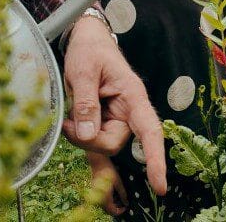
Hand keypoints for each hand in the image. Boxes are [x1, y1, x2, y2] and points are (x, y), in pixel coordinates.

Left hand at [62, 16, 166, 195]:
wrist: (87, 40)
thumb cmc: (89, 50)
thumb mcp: (83, 71)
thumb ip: (85, 102)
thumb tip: (86, 135)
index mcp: (132, 95)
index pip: (149, 130)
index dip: (155, 159)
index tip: (159, 185)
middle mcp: (129, 109)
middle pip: (113, 142)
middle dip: (88, 140)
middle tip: (66, 123)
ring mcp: (117, 116)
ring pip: (102, 143)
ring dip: (81, 135)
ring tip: (68, 114)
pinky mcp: (105, 120)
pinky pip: (95, 137)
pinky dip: (81, 135)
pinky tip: (72, 121)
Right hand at [86, 152, 127, 214]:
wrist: (97, 161)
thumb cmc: (109, 170)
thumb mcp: (118, 182)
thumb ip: (122, 193)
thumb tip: (126, 203)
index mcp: (105, 197)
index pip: (113, 211)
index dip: (120, 211)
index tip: (126, 206)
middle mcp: (99, 197)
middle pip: (108, 209)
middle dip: (117, 207)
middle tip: (124, 201)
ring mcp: (96, 194)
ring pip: (105, 204)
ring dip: (113, 202)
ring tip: (120, 196)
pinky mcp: (95, 189)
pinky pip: (102, 198)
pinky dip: (109, 198)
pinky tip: (114, 191)